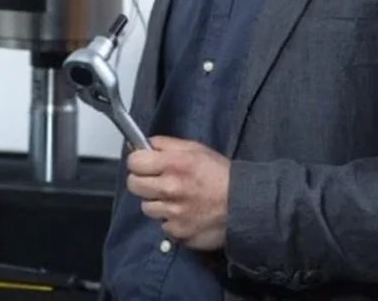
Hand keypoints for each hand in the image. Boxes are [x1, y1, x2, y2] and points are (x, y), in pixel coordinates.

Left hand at [126, 136, 229, 250]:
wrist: (243, 204)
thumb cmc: (220, 173)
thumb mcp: (195, 148)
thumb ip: (167, 144)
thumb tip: (144, 145)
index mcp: (174, 163)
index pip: (134, 162)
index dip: (138, 162)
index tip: (143, 164)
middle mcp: (170, 188)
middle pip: (134, 185)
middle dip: (142, 181)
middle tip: (156, 181)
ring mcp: (172, 213)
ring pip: (146, 207)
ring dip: (157, 203)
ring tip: (175, 199)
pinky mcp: (177, 232)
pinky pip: (163, 225)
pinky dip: (170, 220)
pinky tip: (184, 213)